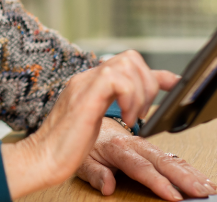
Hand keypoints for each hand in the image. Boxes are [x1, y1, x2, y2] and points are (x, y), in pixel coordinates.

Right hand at [1, 50, 174, 198]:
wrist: (42, 158)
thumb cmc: (64, 147)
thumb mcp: (97, 124)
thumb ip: (115, 111)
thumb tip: (136, 110)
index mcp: (90, 85)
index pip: (127, 65)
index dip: (155, 73)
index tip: (175, 84)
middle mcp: (87, 79)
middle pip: (130, 58)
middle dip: (148, 83)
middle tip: (142, 112)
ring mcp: (85, 84)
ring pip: (127, 63)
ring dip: (140, 91)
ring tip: (134, 116)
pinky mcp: (86, 96)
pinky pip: (117, 79)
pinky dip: (130, 97)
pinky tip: (127, 118)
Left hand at [77, 118, 216, 200]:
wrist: (87, 120)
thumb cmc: (86, 144)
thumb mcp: (82, 161)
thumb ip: (95, 174)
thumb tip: (107, 187)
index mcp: (117, 148)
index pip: (141, 167)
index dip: (158, 182)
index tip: (173, 195)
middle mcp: (134, 144)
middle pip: (162, 162)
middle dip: (184, 177)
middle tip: (201, 191)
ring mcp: (144, 145)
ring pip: (171, 158)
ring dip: (191, 173)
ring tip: (207, 186)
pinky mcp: (150, 148)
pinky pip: (171, 156)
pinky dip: (188, 167)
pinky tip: (201, 177)